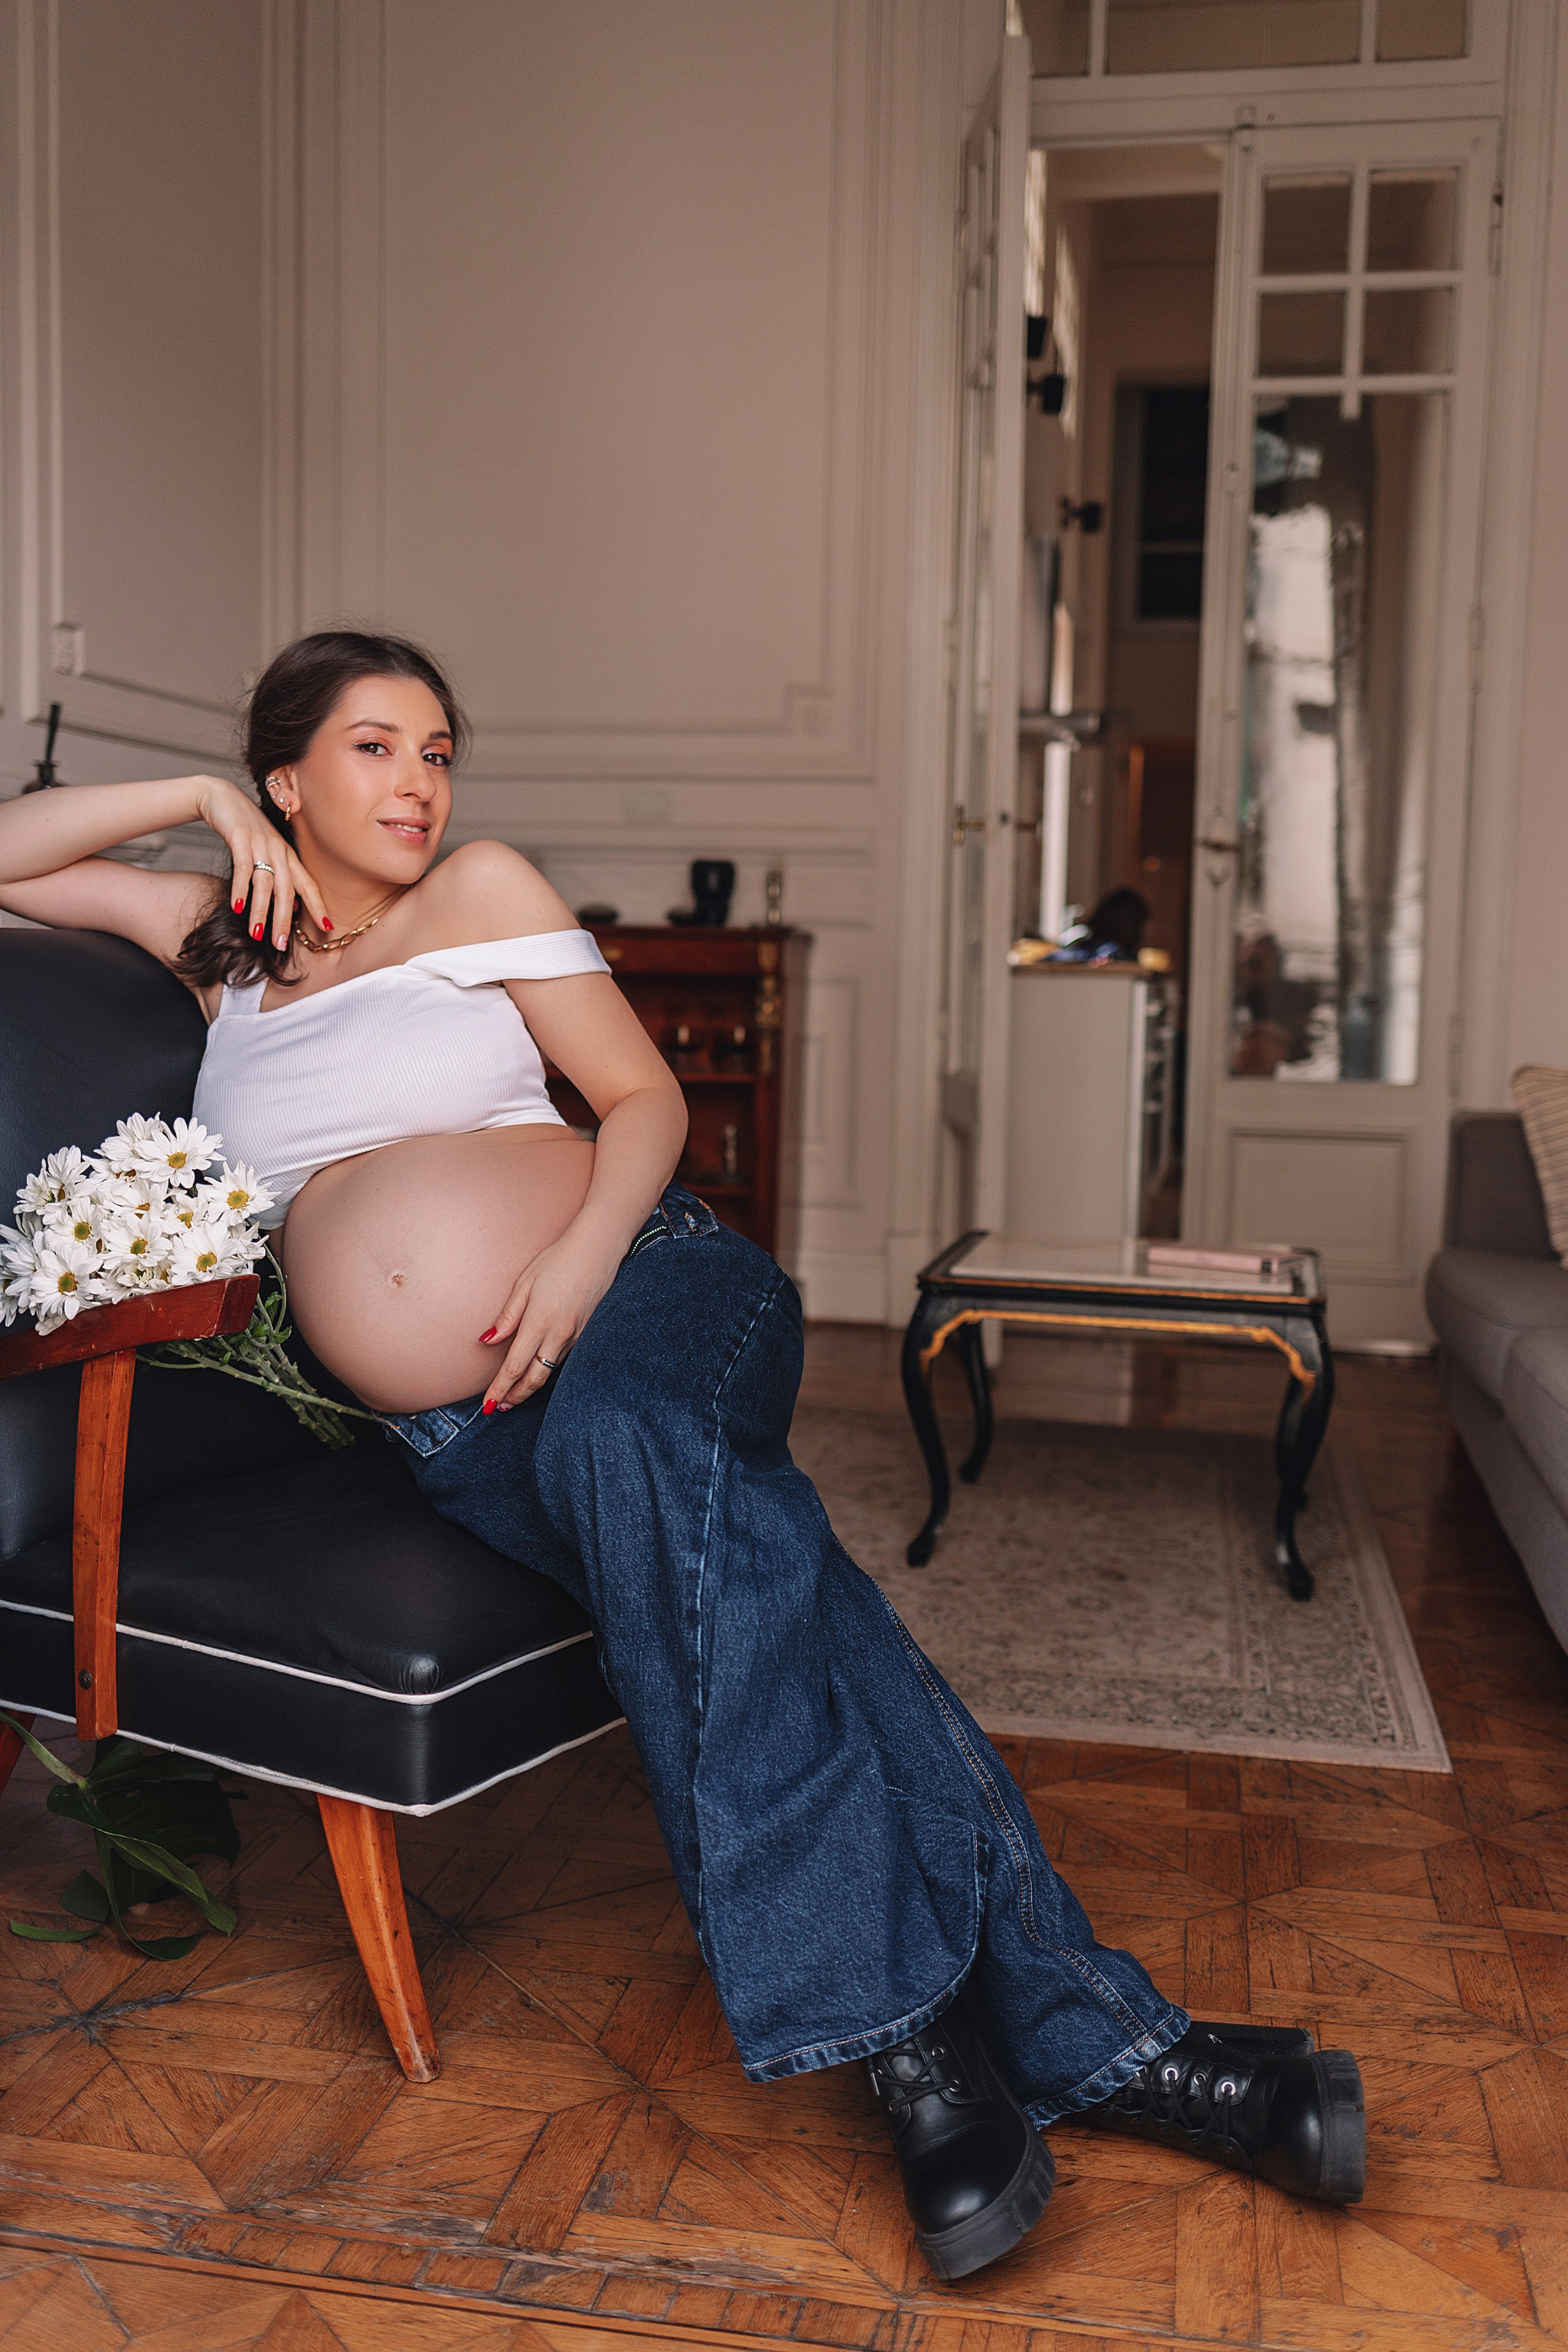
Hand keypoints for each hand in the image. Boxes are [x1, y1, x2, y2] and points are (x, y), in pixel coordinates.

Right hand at [190, 775, 328, 950]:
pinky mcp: (239, 837)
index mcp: (287, 855)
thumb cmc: (245, 829)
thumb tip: (292, 906)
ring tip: (256, 934)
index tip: (329, 927)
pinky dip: (240, 888)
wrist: (222, 797)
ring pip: (264, 882)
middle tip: (281, 945)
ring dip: (260, 910)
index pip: (307, 883)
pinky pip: (242, 867)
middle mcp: (278, 850)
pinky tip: (237, 907)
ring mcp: (259, 843)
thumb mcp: (266, 852)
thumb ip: (279, 876)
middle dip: (285, 919)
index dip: (318, 905)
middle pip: (286, 889)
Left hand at [477, 1227, 620, 1410]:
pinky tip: (539, 1373)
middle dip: (515, 1396)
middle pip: (534, 1378)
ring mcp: (575, 1336)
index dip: (500, 1388)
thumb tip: (487, 1340)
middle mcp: (558, 1335)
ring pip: (550, 1372)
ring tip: (514, 1397)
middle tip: (500, 1407)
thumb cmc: (557, 1261)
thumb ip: (507, 1316)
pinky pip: (564, 1360)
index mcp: (539, 1322)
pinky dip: (548, 1372)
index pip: (515, 1366)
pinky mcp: (585, 1333)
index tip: (489, 1404)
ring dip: (530, 1387)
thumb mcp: (524, 1284)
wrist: (597, 1251)